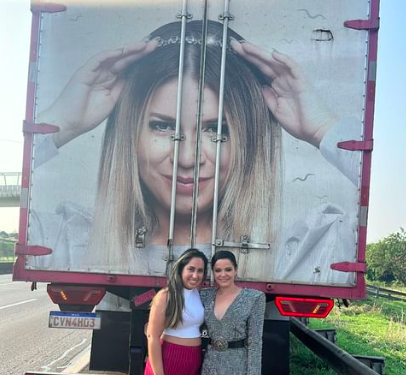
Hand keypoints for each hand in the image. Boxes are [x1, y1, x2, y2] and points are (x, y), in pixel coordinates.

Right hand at [38, 40, 157, 147]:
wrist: (69, 123)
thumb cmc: (87, 115)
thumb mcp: (112, 101)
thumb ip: (122, 88)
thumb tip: (135, 78)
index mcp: (109, 81)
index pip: (127, 67)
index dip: (140, 60)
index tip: (154, 54)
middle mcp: (102, 74)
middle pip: (123, 59)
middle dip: (139, 51)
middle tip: (154, 44)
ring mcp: (93, 72)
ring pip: (113, 56)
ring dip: (128, 50)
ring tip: (143, 45)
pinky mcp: (84, 72)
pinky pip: (97, 60)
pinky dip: (110, 55)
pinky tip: (122, 51)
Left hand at [231, 40, 337, 147]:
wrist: (316, 131)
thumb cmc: (299, 122)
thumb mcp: (276, 110)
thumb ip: (268, 97)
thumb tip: (259, 85)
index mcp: (277, 87)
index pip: (260, 70)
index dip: (248, 62)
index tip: (234, 54)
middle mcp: (284, 80)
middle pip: (264, 63)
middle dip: (249, 53)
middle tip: (234, 44)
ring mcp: (293, 79)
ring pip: (275, 62)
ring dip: (261, 53)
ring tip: (246, 46)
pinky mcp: (302, 82)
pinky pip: (293, 67)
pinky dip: (284, 60)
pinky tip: (273, 54)